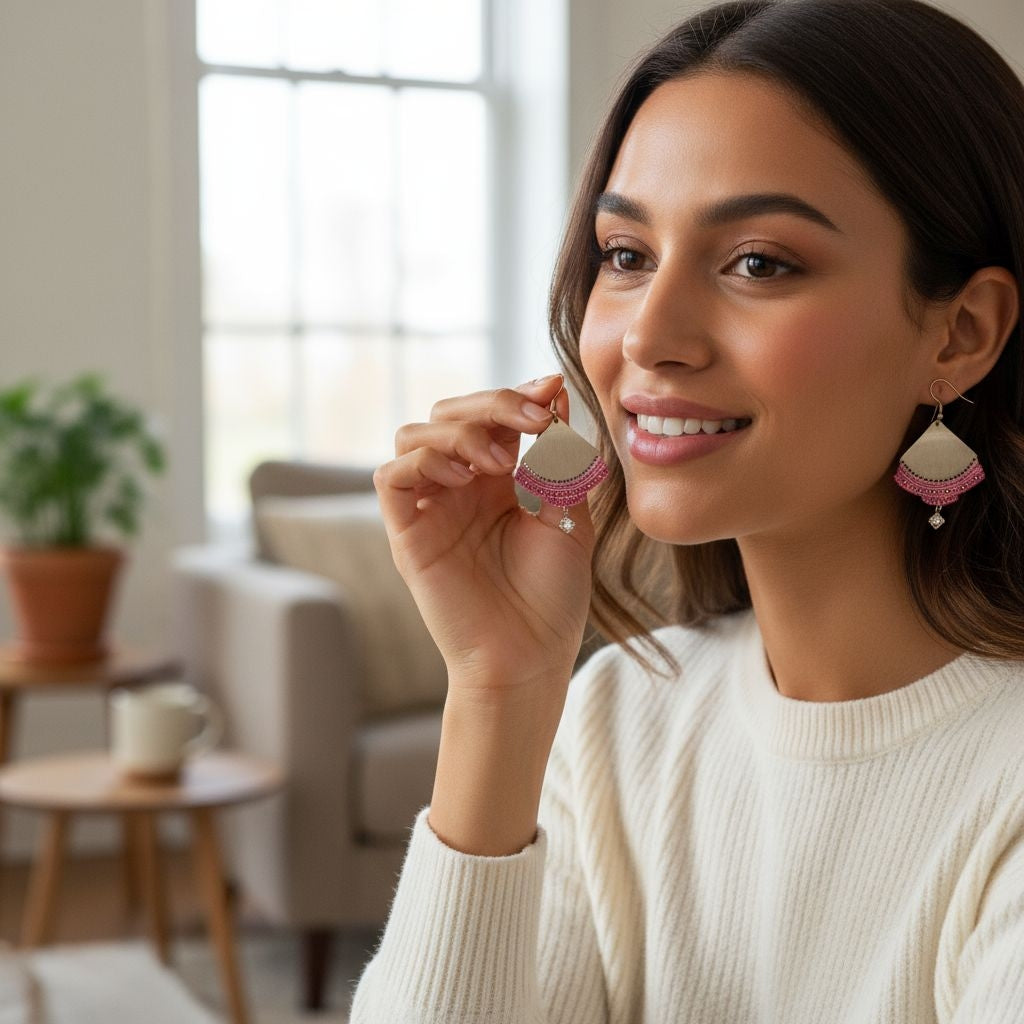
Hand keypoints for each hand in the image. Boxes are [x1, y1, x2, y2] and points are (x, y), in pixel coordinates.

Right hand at [373, 374, 595, 700]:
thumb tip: (556, 394)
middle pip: (451, 413)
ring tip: (499, 462)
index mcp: (499, 480)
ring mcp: (431, 508)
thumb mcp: (569, 516)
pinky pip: (391, 477)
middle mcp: (460, 487)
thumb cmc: (552, 597)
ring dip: (458, 432)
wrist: (529, 659)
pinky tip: (464, 476)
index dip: (517, 395)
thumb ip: (558, 460)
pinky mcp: (407, 534)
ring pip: (415, 434)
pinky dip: (423, 461)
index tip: (552, 390)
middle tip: (534, 420)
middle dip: (492, 403)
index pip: (493, 415)